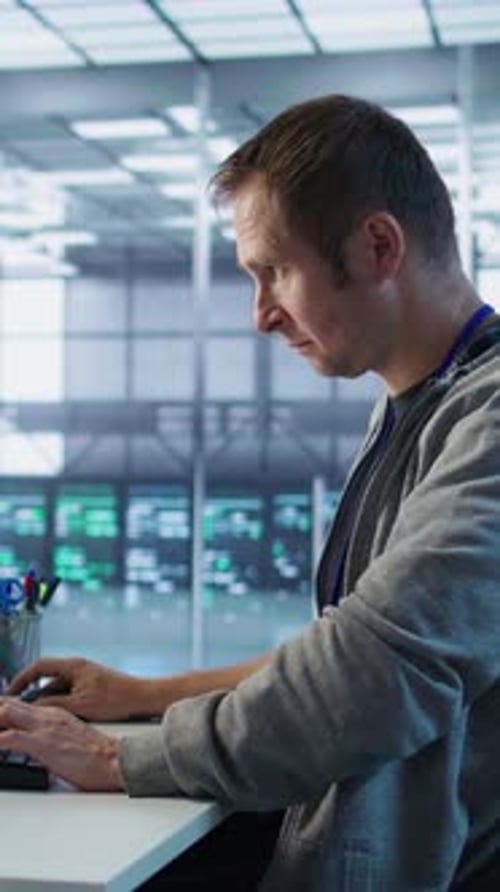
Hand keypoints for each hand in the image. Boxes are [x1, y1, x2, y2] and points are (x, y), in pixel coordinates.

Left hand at [0, 698, 123, 790]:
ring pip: (5, 713)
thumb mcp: (69, 738)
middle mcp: (47, 715)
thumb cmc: (97, 756)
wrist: (115, 761)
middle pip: (6, 704)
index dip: (0, 708)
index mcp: (54, 713)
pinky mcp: (43, 743)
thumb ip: (50, 736)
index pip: (17, 704)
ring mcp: (44, 727)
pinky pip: (9, 737)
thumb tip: (34, 746)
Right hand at [7, 656, 145, 721]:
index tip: (10, 692)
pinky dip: (58, 702)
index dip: (21, 679)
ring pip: (56, 687)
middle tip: (17, 706)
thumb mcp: (80, 705)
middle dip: (30, 691)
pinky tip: (54, 717)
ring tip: (34, 715)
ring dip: (45, 699)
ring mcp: (84, 677)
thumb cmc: (117, 698)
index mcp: (73, 666)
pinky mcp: (91, 687)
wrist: (142, 698)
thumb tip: (33, 707)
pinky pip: (67, 692)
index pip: (39, 667)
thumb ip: (54, 704)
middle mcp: (78, 668)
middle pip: (46, 676)